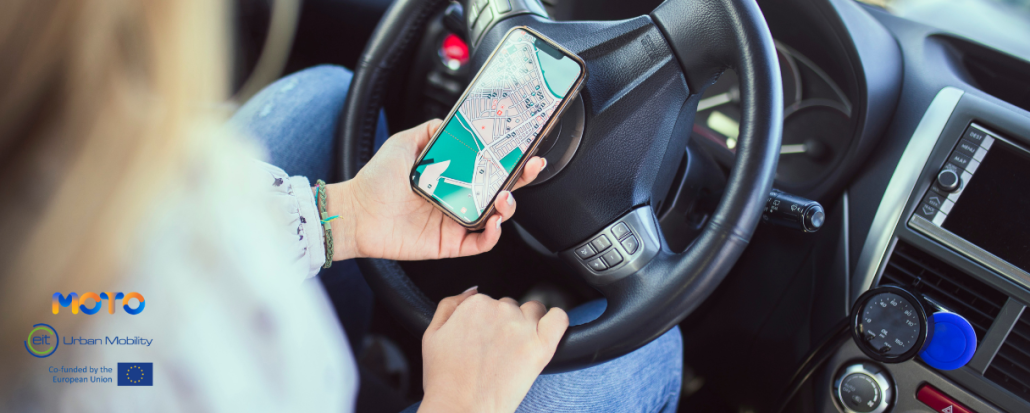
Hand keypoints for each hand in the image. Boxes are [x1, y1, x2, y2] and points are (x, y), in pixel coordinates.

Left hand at [325, 119, 545, 260]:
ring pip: (495, 218)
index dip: (508, 160)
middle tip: (529, 167)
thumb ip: (431, 130)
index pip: (488, 167)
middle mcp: (458, 198)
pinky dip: (493, 235)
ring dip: (508, 207)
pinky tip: (493, 221)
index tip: (522, 148)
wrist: (357, 211)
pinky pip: (480, 243)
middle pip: (500, 191)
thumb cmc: (376, 180)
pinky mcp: (449, 243)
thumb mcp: (405, 143)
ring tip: (504, 196)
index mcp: (452, 176)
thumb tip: (453, 120)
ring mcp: (455, 221)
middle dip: (520, 180)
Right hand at [418, 287, 568, 412]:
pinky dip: (556, 321)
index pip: (490, 301)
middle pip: (511, 305)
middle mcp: (500, 310)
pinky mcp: (541, 345)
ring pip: (534, 311)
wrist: (461, 407)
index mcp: (475, 304)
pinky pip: (559, 319)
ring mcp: (522, 327)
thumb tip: (471, 291)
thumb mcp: (432, 334)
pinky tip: (547, 333)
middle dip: (507, 323)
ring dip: (529, 323)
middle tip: (498, 349)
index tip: (485, 339)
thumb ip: (450, 305)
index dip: (488, 322)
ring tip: (518, 348)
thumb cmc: (445, 378)